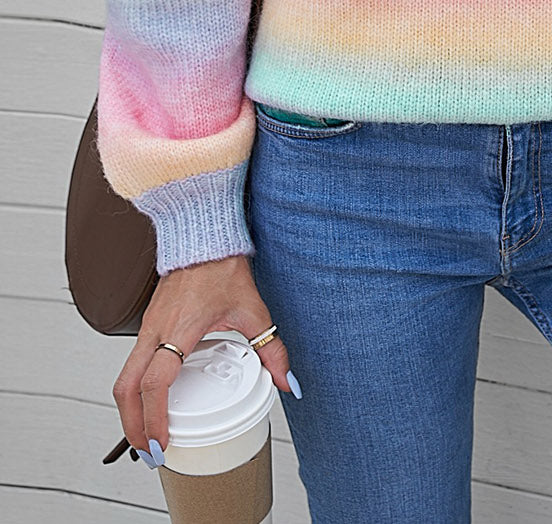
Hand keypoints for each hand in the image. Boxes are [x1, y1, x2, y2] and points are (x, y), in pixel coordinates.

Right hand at [111, 253, 298, 462]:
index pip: (156, 383)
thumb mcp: (253, 310)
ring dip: (130, 412)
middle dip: (133, 427)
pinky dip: (135, 391)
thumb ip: (271, 349)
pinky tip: (152, 404)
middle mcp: (155, 331)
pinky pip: (131, 364)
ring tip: (148, 437)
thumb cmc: (222, 268)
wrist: (202, 238)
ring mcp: (147, 328)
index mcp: (179, 330)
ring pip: (123, 378)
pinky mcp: (147, 325)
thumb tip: (288, 381)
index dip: (155, 417)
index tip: (162, 443)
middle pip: (126, 389)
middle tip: (150, 453)